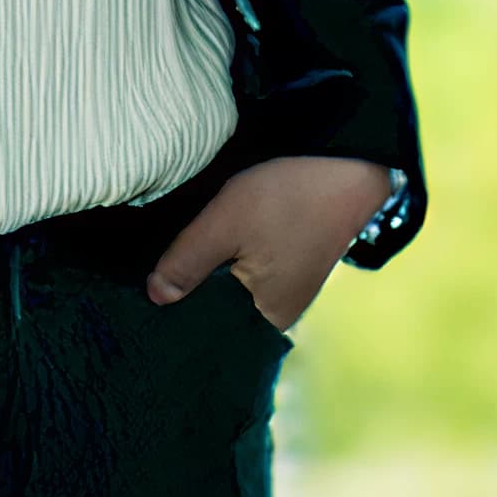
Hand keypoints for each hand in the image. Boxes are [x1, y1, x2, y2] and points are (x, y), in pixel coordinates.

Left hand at [146, 153, 393, 332]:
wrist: (350, 164)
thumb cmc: (289, 196)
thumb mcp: (226, 223)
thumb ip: (186, 263)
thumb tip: (155, 297)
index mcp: (266, 319)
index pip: (207, 332)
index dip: (177, 312)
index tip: (146, 297)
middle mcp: (279, 316)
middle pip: (219, 313)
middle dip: (191, 292)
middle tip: (157, 271)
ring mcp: (288, 293)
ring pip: (232, 293)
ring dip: (210, 276)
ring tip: (179, 259)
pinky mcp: (291, 270)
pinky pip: (249, 279)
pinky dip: (229, 265)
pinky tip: (212, 248)